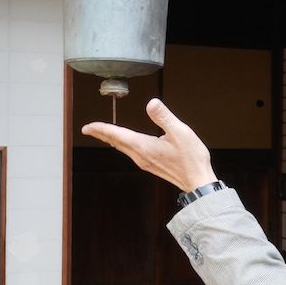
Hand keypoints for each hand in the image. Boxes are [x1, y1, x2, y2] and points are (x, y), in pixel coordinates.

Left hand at [81, 98, 217, 192]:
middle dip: (102, 134)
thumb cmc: (191, 158)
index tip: (88, 127)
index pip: (117, 135)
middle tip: (89, 129)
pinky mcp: (151, 164)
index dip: (101, 129)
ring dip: (112, 139)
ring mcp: (145, 162)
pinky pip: (131, 152)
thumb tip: (151, 103)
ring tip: (103, 133)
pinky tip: (125, 143)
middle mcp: (141, 156)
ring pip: (122, 148)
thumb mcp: (181, 132)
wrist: (197, 181)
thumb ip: (164, 117)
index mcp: (144, 146)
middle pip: (116, 142)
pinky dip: (123, 144)